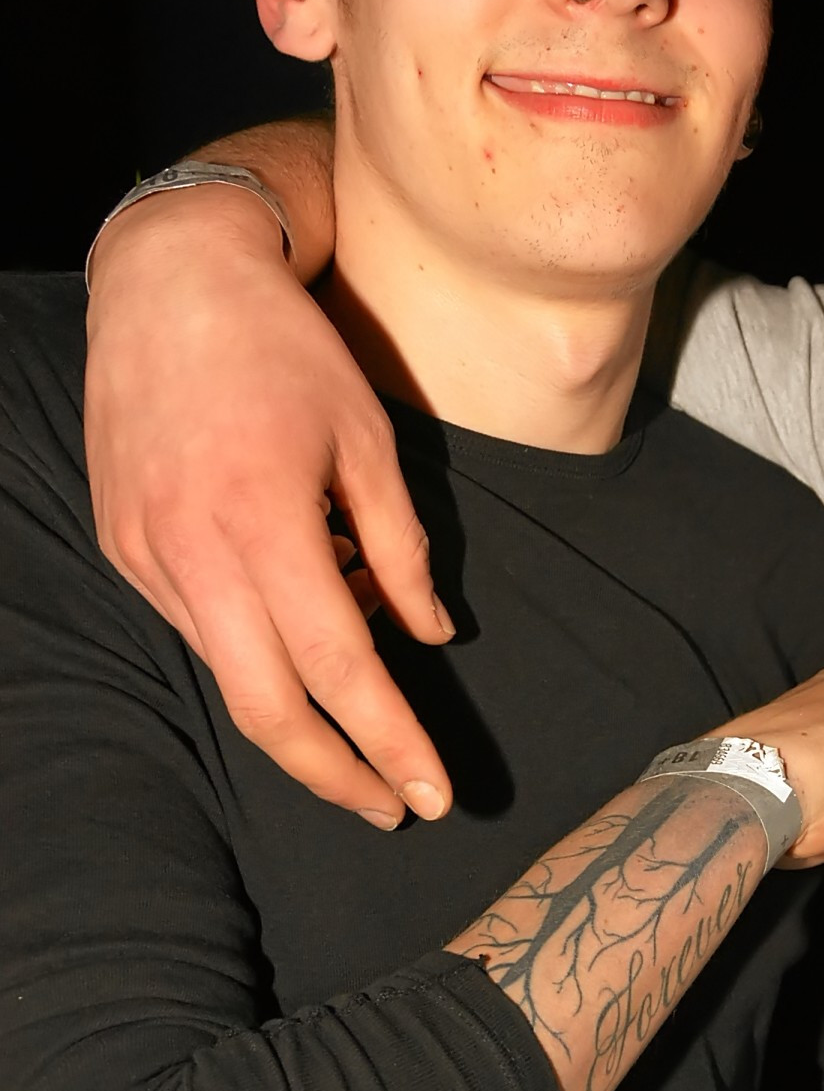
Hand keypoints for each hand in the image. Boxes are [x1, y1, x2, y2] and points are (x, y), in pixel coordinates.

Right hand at [85, 188, 450, 826]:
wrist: (169, 283)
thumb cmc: (285, 351)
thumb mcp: (369, 440)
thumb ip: (401, 551)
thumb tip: (432, 638)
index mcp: (265, 522)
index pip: (339, 670)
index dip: (390, 744)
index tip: (432, 796)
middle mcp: (193, 551)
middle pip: (267, 711)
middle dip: (335, 774)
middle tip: (391, 807)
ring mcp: (147, 554)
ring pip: (229, 674)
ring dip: (301, 707)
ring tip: (361, 693)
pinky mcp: (125, 548)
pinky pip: (200, 628)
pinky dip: (258, 645)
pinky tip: (300, 616)